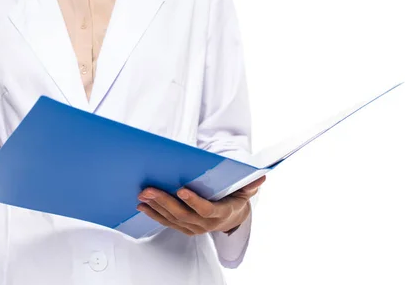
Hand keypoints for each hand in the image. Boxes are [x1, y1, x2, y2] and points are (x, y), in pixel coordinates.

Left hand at [137, 176, 265, 235]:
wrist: (231, 217)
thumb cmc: (235, 198)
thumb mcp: (245, 191)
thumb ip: (250, 184)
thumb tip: (261, 176)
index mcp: (221, 213)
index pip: (206, 210)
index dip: (193, 201)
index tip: (181, 189)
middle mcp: (205, 224)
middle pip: (183, 214)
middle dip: (164, 201)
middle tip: (149, 190)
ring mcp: (193, 228)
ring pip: (172, 219)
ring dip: (155, 207)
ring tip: (143, 195)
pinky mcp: (184, 228)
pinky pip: (167, 222)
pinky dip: (154, 214)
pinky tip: (143, 205)